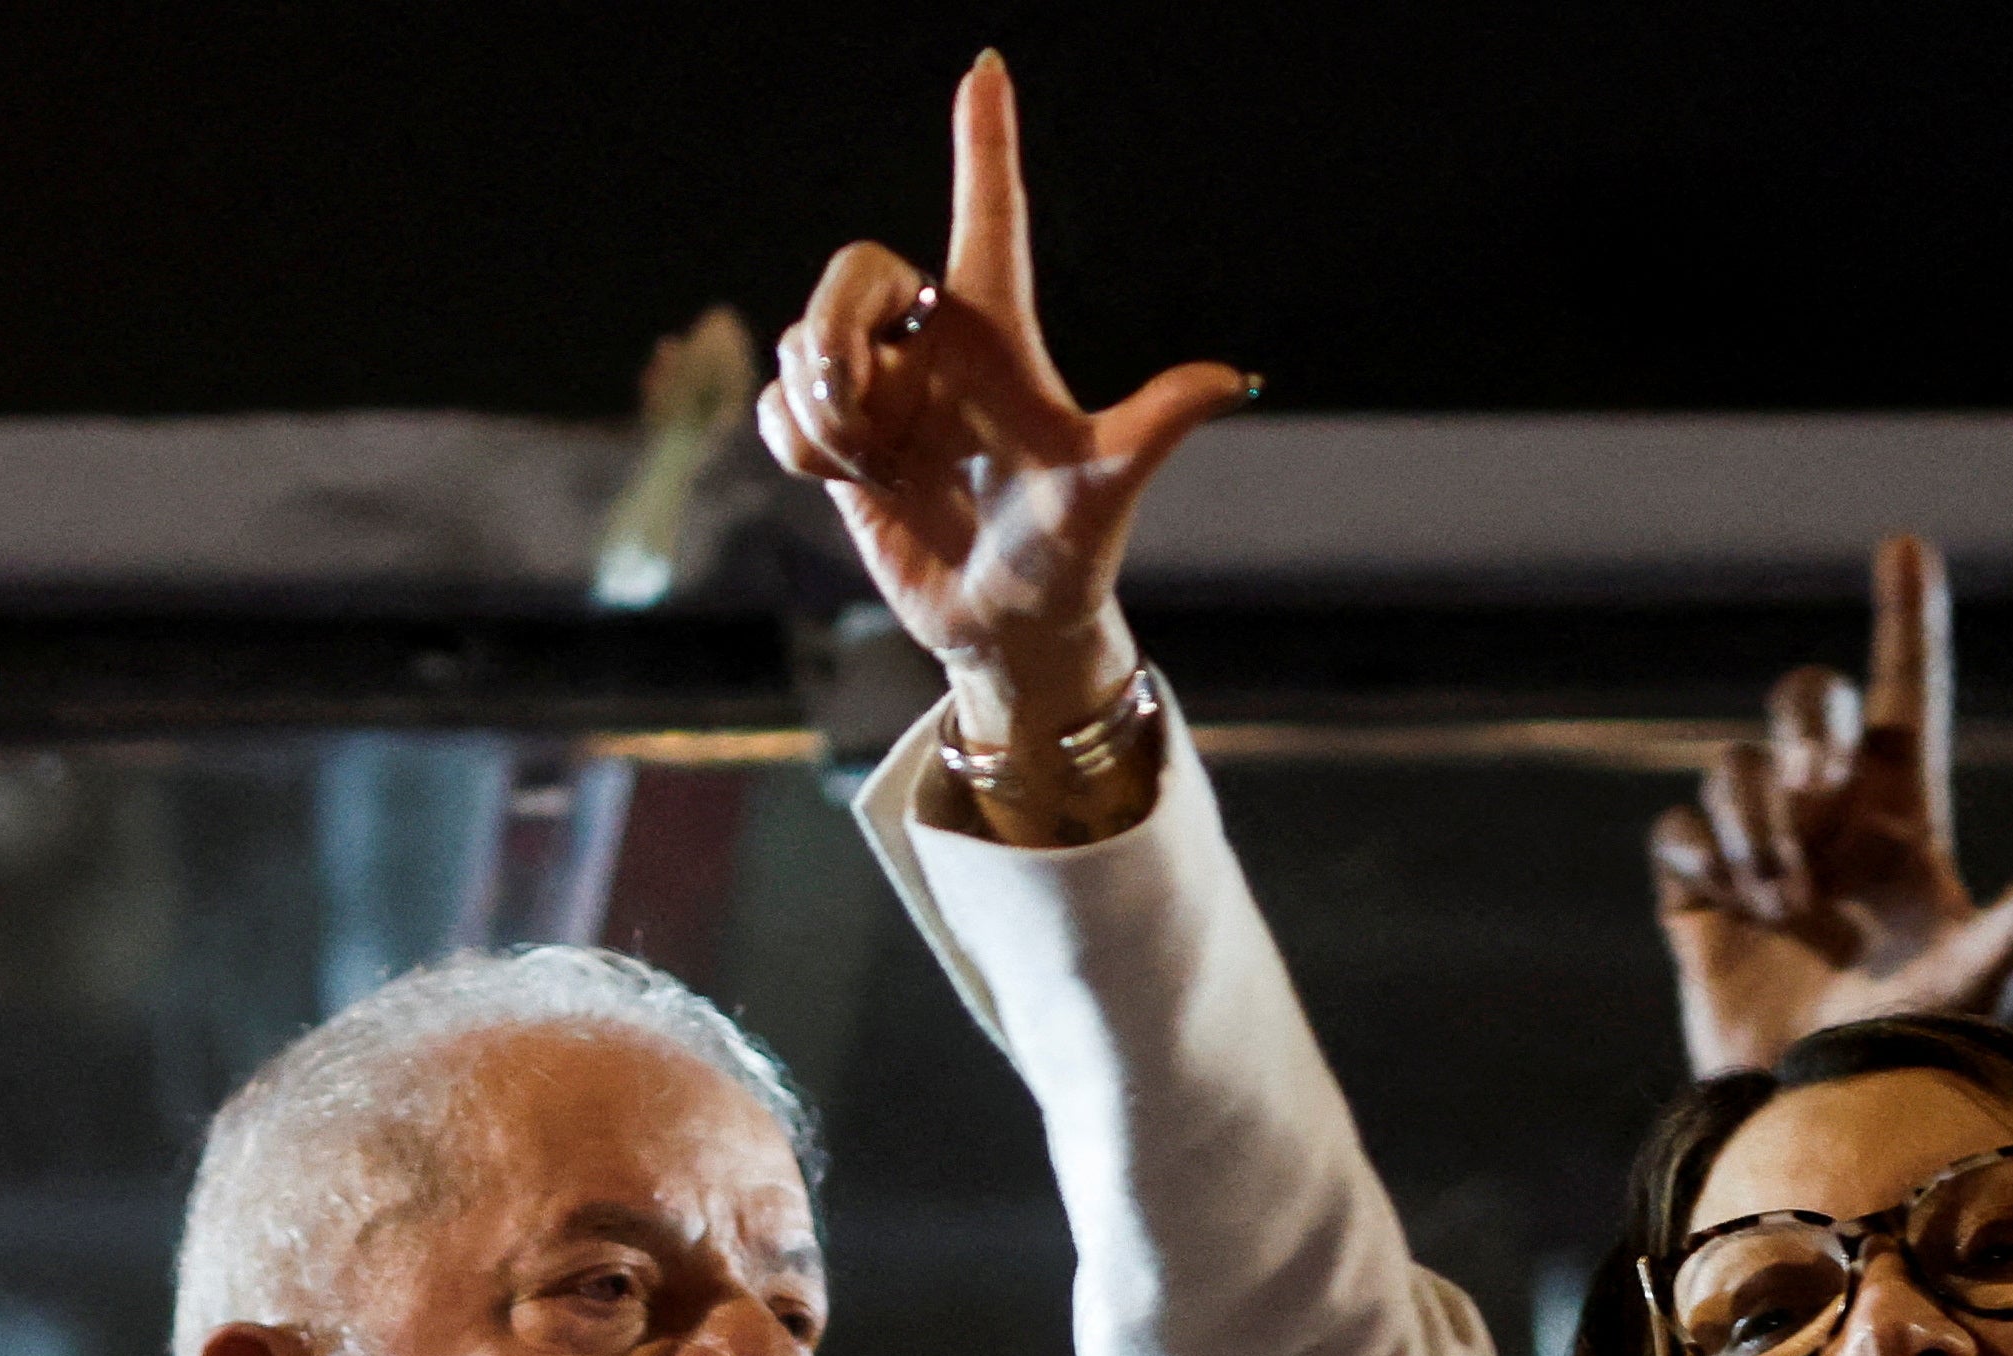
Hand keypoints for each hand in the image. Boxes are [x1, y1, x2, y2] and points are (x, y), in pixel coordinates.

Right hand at [756, 51, 1250, 758]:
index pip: (992, 220)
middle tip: (864, 406)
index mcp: (1000, 336)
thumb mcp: (1107, 488)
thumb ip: (1157, 424)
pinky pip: (776, 409)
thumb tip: (1235, 377)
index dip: (986, 144)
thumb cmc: (1068, 555)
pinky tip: (846, 480)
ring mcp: (880, 392)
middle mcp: (935, 348)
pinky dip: (798, 442)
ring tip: (877, 464)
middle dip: (835, 328)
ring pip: (801, 342)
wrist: (1007, 630)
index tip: (989, 68)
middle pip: (854, 268)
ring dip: (823, 408)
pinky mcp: (833, 441)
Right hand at [1650, 534, 2012, 1075]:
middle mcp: (1831, 819)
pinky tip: (1736, 905)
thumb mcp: (1983, 976)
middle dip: (1805, 722)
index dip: (1907, 617)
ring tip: (1782, 894)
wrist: (1813, 1111)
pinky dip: (1706, 856)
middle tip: (1822, 779)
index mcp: (1905, 818)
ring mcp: (1760, 851)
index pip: (1906, 695)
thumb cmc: (1914, 1051)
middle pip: (1804, 705)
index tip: (1906, 544)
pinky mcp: (1696, 891)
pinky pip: (1679, 830)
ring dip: (1757, 817)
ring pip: (1732, 766)